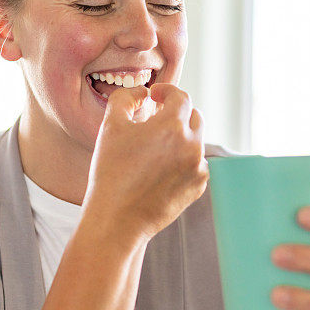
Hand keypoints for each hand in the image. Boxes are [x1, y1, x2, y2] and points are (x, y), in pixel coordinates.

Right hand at [82, 83, 208, 242]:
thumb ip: (126, 98)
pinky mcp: (198, 187)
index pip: (180, 96)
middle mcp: (192, 145)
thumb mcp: (111, 126)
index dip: (166, 91)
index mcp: (173, 126)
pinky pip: (196, 164)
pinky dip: (183, 160)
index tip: (154, 95)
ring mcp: (198, 167)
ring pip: (195, 141)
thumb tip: (142, 94)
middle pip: (193, 117)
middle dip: (176, 113)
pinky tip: (160, 169)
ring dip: (180, 138)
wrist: (117, 219)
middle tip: (156, 119)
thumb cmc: (110, 171)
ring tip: (155, 148)